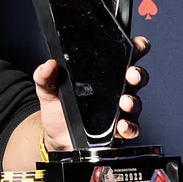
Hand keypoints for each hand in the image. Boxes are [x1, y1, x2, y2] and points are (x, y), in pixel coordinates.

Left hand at [33, 36, 150, 151]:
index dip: (134, 48)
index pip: (122, 57)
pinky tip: (121, 125)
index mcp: (101, 75)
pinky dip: (129, 127)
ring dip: (133, 101)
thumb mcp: (48, 89)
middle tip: (131, 73)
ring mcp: (119, 111)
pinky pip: (131, 128)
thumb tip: (49, 64)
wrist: (55, 137)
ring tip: (125, 101)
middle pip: (135, 78)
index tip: (137, 44)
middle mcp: (115, 91)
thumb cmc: (58, 109)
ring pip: (135, 103)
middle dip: (138, 73)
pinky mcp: (118, 131)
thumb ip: (44, 76)